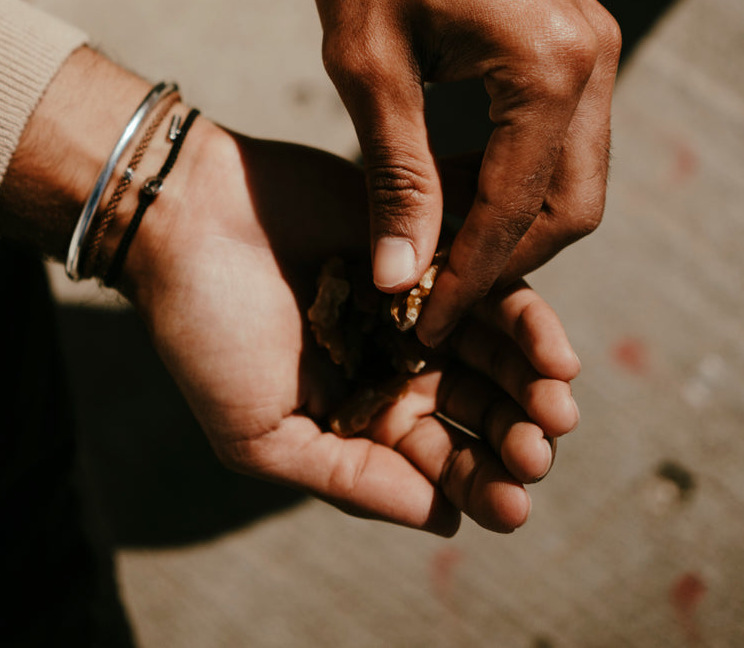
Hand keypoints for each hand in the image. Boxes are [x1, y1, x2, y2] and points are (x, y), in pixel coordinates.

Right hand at [123, 118, 580, 534]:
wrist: (184, 221)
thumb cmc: (206, 333)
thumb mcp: (261, 434)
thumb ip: (348, 476)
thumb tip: (443, 521)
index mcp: (362, 415)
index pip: (436, 465)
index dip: (480, 487)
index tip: (514, 505)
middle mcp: (399, 362)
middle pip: (478, 409)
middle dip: (517, 436)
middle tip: (539, 449)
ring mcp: (415, 302)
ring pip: (493, 349)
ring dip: (531, 380)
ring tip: (558, 399)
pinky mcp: (424, 242)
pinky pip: (484, 280)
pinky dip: (522, 313)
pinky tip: (548, 344)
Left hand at [285, 0, 620, 345]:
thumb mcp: (366, 66)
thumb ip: (394, 177)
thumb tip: (401, 278)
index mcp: (546, 65)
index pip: (517, 209)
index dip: (468, 280)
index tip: (418, 324)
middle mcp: (591, 57)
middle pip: (571, 205)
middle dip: (506, 261)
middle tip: (430, 293)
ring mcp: (592, 43)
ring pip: (573, 174)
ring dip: (512, 220)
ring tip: (433, 247)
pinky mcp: (576, 35)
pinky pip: (562, 132)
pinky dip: (516, 173)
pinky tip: (454, 187)